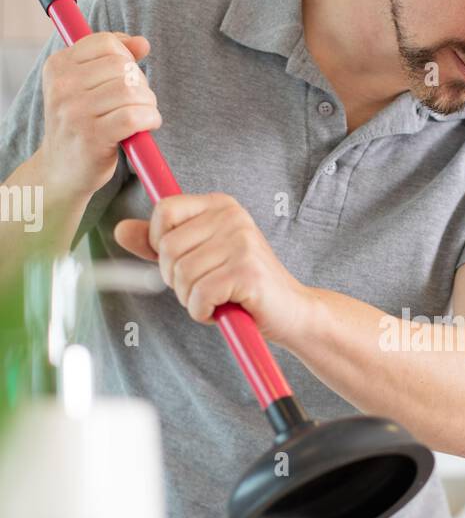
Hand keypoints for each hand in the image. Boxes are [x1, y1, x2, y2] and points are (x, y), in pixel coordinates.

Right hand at [39, 31, 160, 198]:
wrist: (61, 170)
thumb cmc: (80, 125)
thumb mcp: (86, 86)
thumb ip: (113, 59)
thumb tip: (142, 42)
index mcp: (58, 66)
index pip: (106, 43)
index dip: (127, 58)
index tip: (127, 77)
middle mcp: (63, 86)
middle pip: (122, 66)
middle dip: (141, 83)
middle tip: (138, 102)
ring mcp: (76, 112)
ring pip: (131, 90)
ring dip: (148, 103)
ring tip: (143, 115)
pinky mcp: (93, 137)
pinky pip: (135, 116)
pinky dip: (150, 119)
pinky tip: (146, 126)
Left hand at [113, 192, 310, 345]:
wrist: (290, 312)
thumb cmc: (243, 285)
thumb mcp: (200, 258)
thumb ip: (161, 243)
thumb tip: (119, 229)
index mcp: (220, 205)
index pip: (163, 210)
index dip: (160, 245)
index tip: (183, 263)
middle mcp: (232, 217)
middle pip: (168, 248)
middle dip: (177, 280)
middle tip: (205, 288)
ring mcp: (242, 243)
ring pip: (181, 276)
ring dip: (191, 299)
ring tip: (217, 299)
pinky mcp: (247, 272)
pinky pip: (199, 296)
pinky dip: (203, 312)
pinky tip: (223, 310)